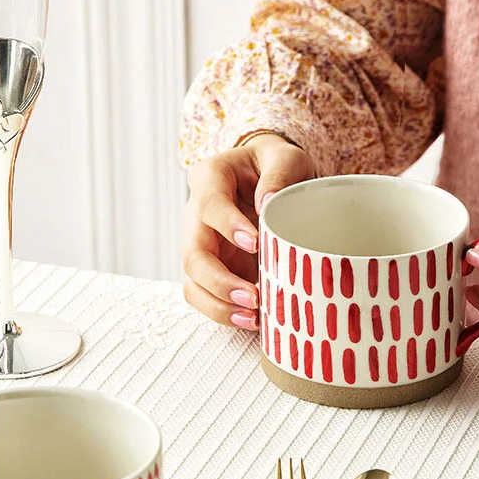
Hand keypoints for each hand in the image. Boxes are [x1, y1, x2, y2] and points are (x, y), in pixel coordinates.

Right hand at [182, 134, 314, 328]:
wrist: (271, 178)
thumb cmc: (275, 165)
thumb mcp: (285, 158)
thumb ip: (280, 174)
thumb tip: (268, 205)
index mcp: (210, 178)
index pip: (209, 205)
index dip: (228, 226)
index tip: (255, 243)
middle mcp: (196, 214)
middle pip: (193, 253)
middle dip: (220, 281)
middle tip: (254, 297)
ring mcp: (201, 244)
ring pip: (193, 282)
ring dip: (219, 304)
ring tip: (254, 318)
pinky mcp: (212, 268)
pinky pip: (205, 296)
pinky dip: (224, 312)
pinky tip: (254, 320)